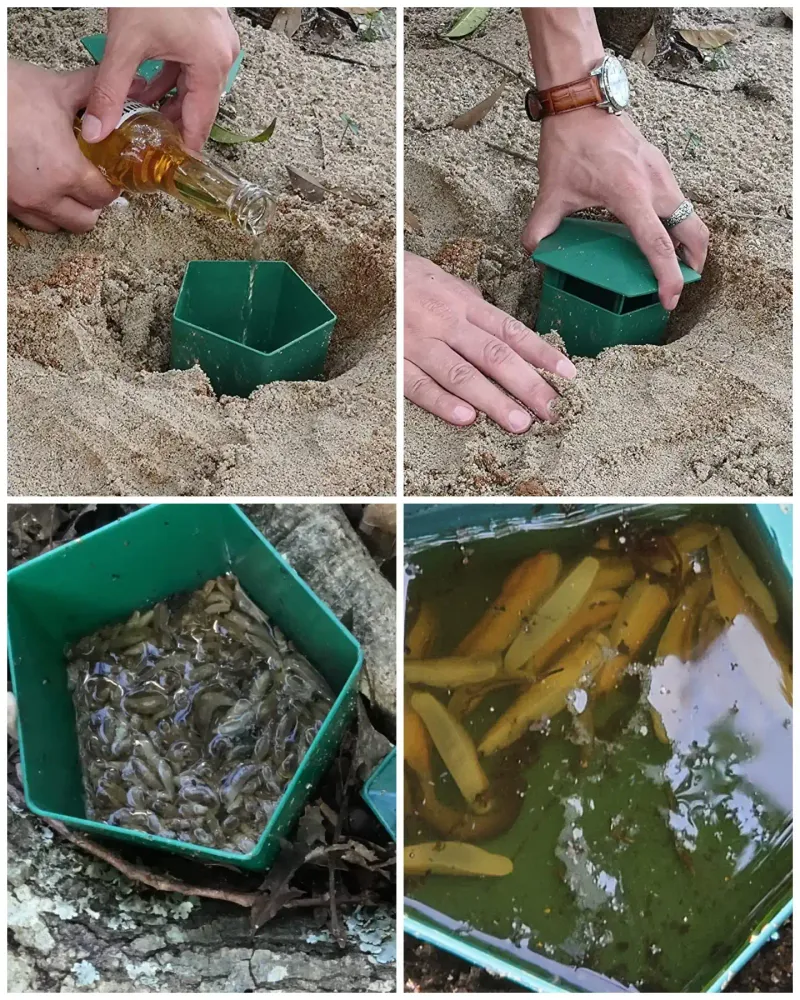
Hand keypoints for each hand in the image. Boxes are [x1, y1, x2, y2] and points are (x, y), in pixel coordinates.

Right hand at [8, 62, 117, 232]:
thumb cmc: (7, 94)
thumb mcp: (56, 88)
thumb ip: (92, 92)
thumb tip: (124, 84)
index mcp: (66, 171)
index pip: (103, 197)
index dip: (111, 186)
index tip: (109, 175)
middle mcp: (44, 195)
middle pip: (84, 221)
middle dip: (92, 204)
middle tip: (90, 183)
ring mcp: (21, 202)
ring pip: (56, 226)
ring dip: (66, 211)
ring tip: (65, 187)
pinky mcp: (3, 203)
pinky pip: (29, 220)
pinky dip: (41, 209)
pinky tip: (40, 186)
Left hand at [81, 7, 239, 151]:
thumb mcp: (125, 43)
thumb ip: (110, 91)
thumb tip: (98, 130)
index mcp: (210, 64)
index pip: (200, 123)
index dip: (186, 149)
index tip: (176, 169)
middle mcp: (221, 55)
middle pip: (198, 106)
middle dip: (173, 124)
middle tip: (153, 146)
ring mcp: (216, 41)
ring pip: (194, 87)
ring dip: (169, 101)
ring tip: (144, 116)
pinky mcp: (205, 30)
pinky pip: (191, 67)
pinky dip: (170, 78)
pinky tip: (146, 85)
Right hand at [404, 253, 576, 432]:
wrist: (362, 267)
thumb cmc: (408, 279)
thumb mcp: (447, 283)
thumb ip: (475, 308)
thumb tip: (506, 331)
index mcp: (465, 304)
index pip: (512, 332)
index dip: (542, 354)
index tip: (569, 376)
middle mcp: (447, 322)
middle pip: (495, 356)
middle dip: (528, 386)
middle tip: (553, 411)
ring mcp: (420, 342)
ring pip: (462, 374)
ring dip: (494, 401)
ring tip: (520, 423)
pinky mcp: (394, 359)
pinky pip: (419, 384)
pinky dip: (442, 402)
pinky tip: (466, 419)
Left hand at [523, 110, 708, 309]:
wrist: (582, 100)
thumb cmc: (570, 143)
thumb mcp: (551, 192)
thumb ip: (540, 228)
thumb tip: (533, 254)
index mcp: (631, 196)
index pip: (658, 244)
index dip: (667, 276)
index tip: (670, 299)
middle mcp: (655, 185)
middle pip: (693, 231)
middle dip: (693, 262)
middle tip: (682, 284)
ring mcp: (662, 173)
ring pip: (690, 214)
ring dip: (687, 241)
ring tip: (672, 263)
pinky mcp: (660, 166)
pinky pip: (679, 200)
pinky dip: (677, 221)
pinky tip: (657, 230)